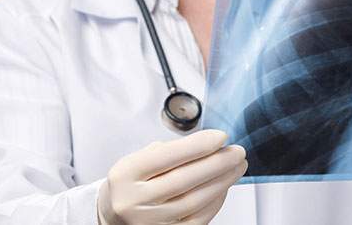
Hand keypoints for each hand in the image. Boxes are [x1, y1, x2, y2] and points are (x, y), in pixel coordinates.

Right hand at [97, 129, 246, 224]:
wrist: (114, 214)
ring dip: (222, 181)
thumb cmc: (133, 182)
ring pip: (194, 201)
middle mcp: (133, 200)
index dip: (198, 146)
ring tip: (237, 167)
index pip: (167, 156)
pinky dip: (215, 202)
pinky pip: (197, 219)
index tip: (221, 136)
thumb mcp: (139, 160)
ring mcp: (147, 222)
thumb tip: (210, 145)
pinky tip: (224, 187)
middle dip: (217, 163)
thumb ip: (170, 151)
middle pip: (184, 180)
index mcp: (125, 174)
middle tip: (237, 152)